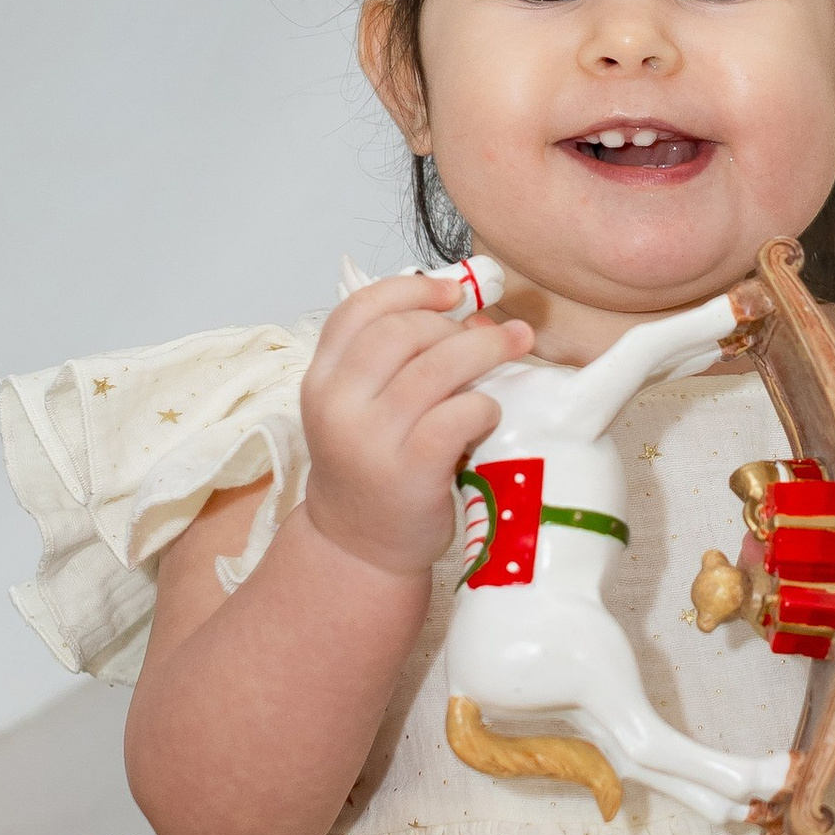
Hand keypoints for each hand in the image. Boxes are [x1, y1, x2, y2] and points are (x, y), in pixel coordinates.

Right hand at [297, 275, 533, 581]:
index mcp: (320, 379)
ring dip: (486, 350)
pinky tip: (489, 413)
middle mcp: (337, 406)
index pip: (359, 310)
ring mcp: (370, 440)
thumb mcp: (362, 407)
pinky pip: (458, 415)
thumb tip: (474, 315)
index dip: (411, 289)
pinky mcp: (409, 472)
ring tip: (514, 349)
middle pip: (404, 332)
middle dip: (458, 325)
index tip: (453, 291)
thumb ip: (398, 360)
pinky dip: (483, 405)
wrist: (359, 545)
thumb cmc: (373, 466)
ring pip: (437, 367)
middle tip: (495, 335)